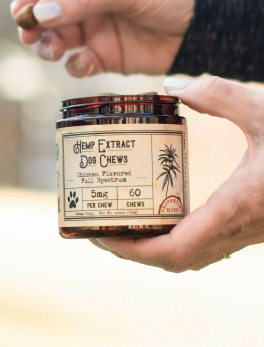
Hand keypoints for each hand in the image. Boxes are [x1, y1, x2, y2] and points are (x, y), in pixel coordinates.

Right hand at [11, 0, 194, 76]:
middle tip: (30, 37)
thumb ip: (82, 0)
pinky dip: (75, 65)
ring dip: (48, 47)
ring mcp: (92, 28)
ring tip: (53, 51)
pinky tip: (86, 63)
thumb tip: (40, 14)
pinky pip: (76, 63)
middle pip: (44, 12)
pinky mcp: (101, 55)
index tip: (21, 11)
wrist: (204, 27)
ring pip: (54, 40)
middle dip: (34, 25)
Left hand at [93, 76, 263, 271]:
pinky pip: (211, 244)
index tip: (99, 236)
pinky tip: (166, 214)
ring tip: (125, 223)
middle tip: (101, 228)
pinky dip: (180, 238)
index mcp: (237, 210)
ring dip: (156, 248)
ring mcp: (252, 232)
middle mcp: (241, 230)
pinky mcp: (258, 225)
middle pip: (176, 261)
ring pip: (195, 256)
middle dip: (134, 251)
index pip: (173, 251)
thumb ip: (222, 95)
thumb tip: (175, 85)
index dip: (131, 251)